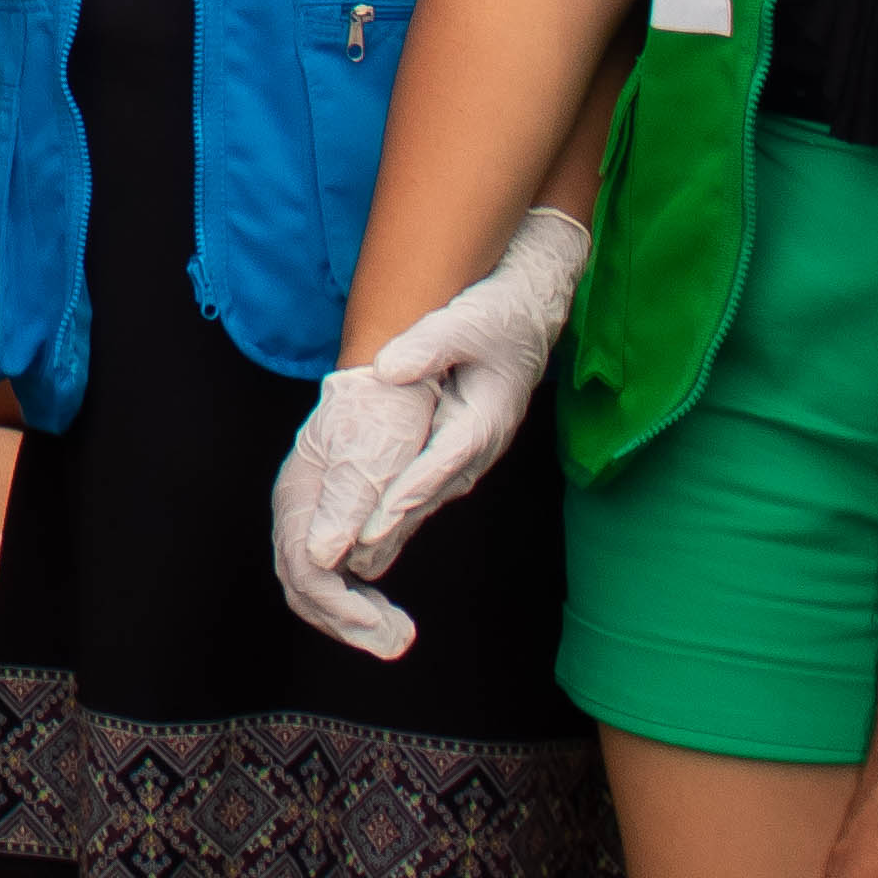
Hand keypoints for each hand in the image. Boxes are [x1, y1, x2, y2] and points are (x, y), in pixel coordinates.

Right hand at [273, 375, 435, 656]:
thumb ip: (345, 504)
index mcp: (301, 498)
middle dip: (346, 622)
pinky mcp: (336, 523)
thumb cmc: (381, 413)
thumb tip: (321, 556)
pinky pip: (333, 577)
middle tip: (396, 642)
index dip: (340, 605)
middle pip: (304, 587)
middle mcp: (301, 513)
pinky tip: (385, 610)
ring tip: (397, 636)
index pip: (306, 570)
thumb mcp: (368, 455)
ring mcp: (315, 519)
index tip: (380, 625)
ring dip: (352, 619)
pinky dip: (356, 602)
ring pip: (316, 587)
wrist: (390, 381)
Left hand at [341, 209, 588, 576]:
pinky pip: (422, 484)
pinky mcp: (452, 448)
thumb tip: (386, 371)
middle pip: (427, 494)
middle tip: (350, 561)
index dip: (403, 497)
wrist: (527, 314)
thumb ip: (429, 344)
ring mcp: (466, 452)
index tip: (370, 527)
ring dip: (392, 529)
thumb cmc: (499, 315)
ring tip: (354, 563)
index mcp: (483, 421)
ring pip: (424, 496)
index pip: (437, 466)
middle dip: (390, 529)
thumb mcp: (466, 320)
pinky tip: (369, 534)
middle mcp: (477, 447)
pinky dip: (397, 510)